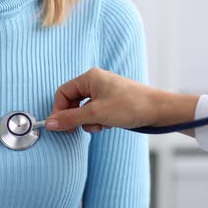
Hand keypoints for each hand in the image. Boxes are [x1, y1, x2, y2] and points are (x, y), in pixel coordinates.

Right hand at [45, 67, 198, 133]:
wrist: (158, 110)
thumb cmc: (130, 106)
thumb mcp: (95, 114)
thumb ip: (70, 119)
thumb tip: (49, 124)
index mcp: (90, 77)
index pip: (63, 92)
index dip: (59, 110)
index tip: (59, 126)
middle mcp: (96, 81)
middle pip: (73, 101)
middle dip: (75, 117)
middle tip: (75, 130)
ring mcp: (106, 92)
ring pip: (85, 109)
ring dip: (88, 121)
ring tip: (100, 125)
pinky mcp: (113, 102)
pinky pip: (97, 112)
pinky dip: (99, 121)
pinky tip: (109, 125)